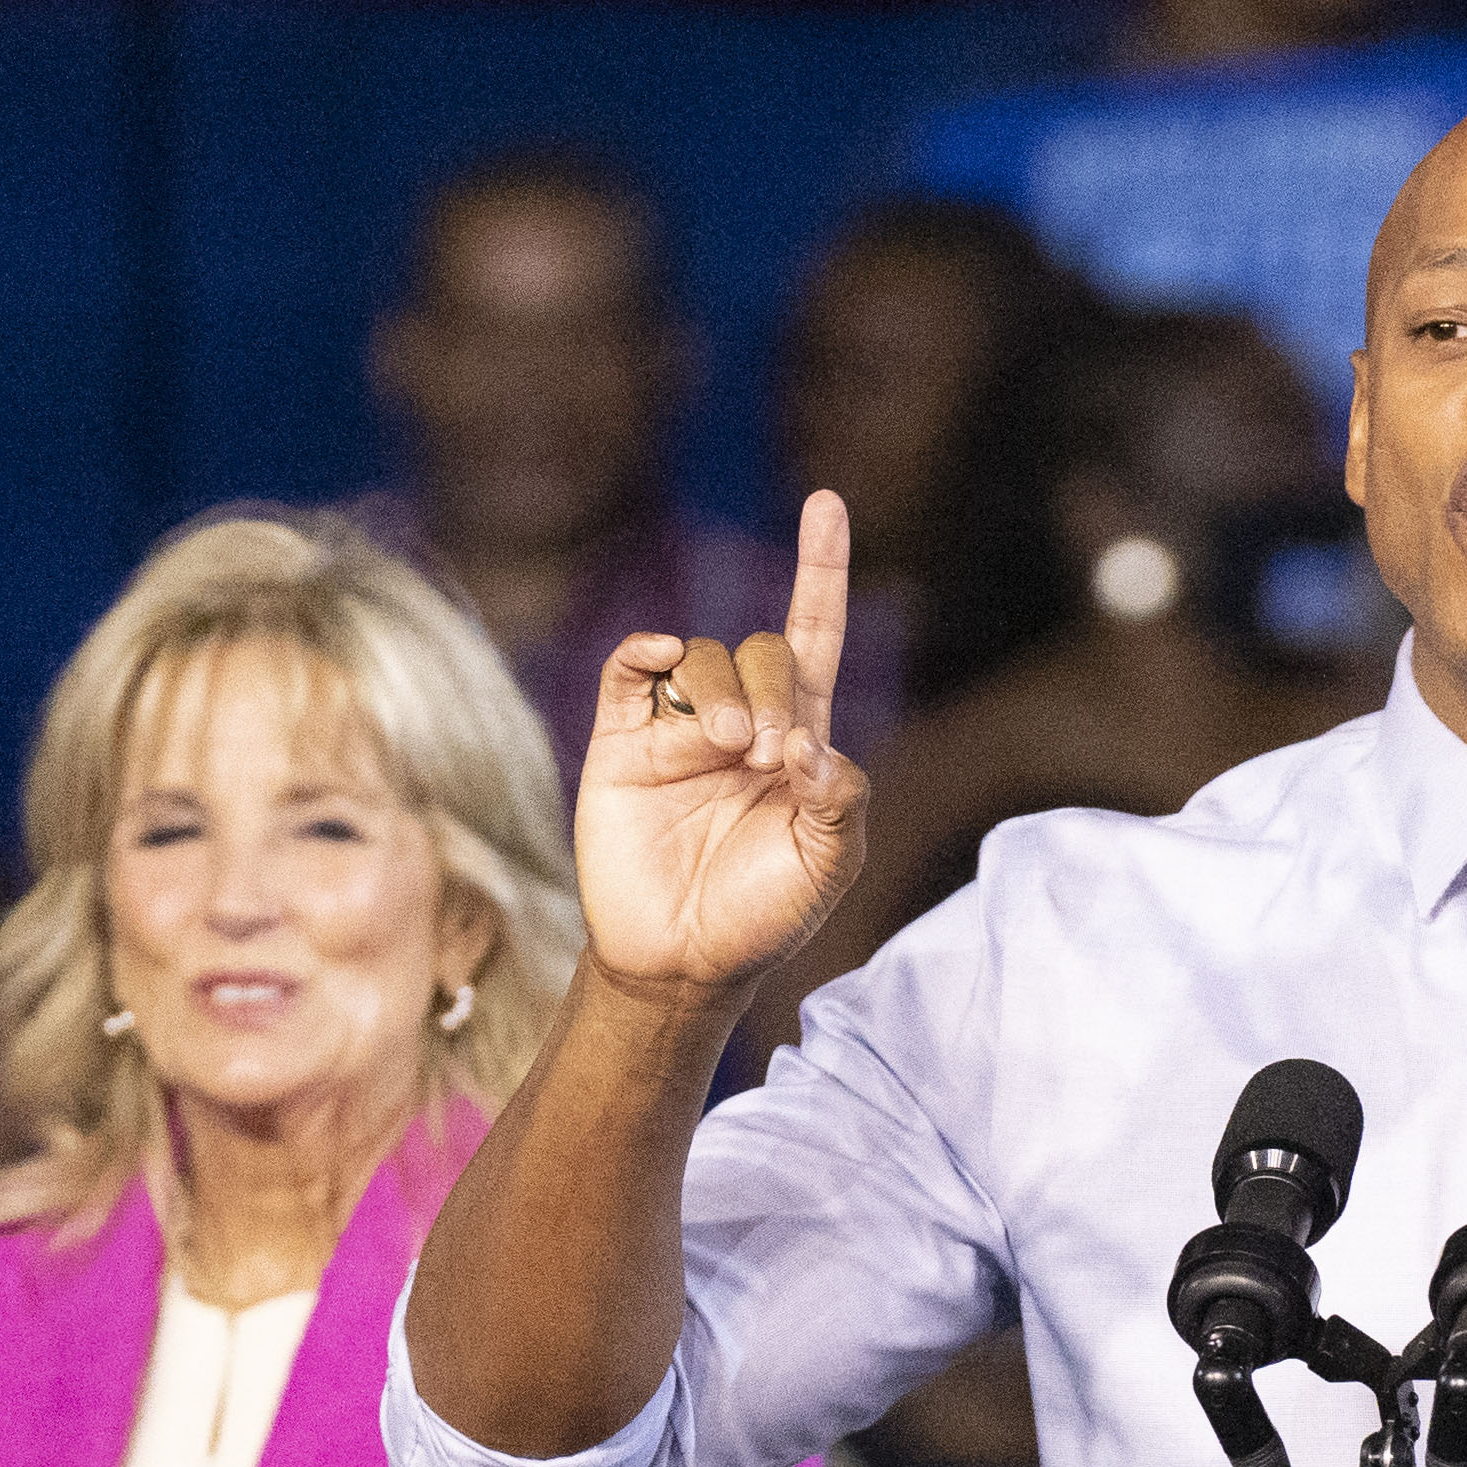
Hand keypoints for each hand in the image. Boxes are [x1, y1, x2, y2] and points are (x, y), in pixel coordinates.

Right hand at [575, 490, 867, 1004]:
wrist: (680, 964)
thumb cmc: (761, 918)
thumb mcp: (828, 864)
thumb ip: (843, 801)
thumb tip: (816, 747)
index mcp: (798, 740)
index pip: (813, 637)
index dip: (820, 571)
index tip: (824, 503)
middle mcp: (739, 721)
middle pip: (760, 651)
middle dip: (773, 692)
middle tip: (768, 759)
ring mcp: (679, 730)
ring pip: (701, 657)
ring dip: (722, 691)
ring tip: (729, 751)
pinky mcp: (623, 743)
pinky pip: (631, 669)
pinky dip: (648, 650)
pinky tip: (662, 654)